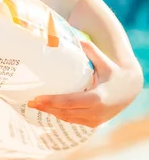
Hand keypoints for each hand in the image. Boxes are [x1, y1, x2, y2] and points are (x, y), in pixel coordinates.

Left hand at [27, 40, 143, 127]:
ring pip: (68, 119)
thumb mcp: (104, 61)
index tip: (36, 99)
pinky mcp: (94, 124)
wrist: (130, 90)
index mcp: (97, 98)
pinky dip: (61, 115)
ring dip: (51, 113)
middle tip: (29, 102)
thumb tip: (73, 36)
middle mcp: (96, 112)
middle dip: (46, 108)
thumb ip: (90, 49)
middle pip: (66, 113)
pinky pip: (74, 121)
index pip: (70, 102)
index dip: (52, 101)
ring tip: (35, 105)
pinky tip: (49, 109)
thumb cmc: (114, 73)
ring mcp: (96, 120)